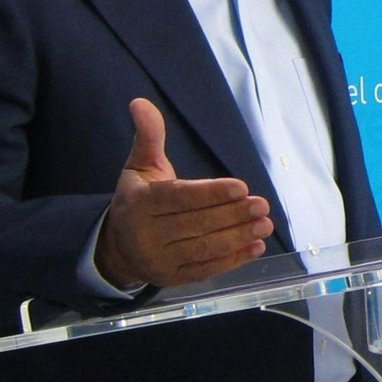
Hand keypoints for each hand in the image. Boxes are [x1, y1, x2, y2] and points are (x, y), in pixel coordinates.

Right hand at [95, 98, 272, 288]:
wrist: (116, 249)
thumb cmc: (137, 201)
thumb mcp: (139, 166)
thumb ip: (148, 136)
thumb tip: (140, 102)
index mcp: (139, 203)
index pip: (179, 198)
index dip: (211, 194)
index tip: (241, 187)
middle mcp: (146, 234)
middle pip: (196, 224)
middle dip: (232, 215)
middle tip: (262, 204)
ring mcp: (160, 260)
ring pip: (204, 248)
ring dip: (238, 237)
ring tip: (265, 224)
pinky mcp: (173, 279)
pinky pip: (206, 269)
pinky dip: (233, 260)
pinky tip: (256, 246)